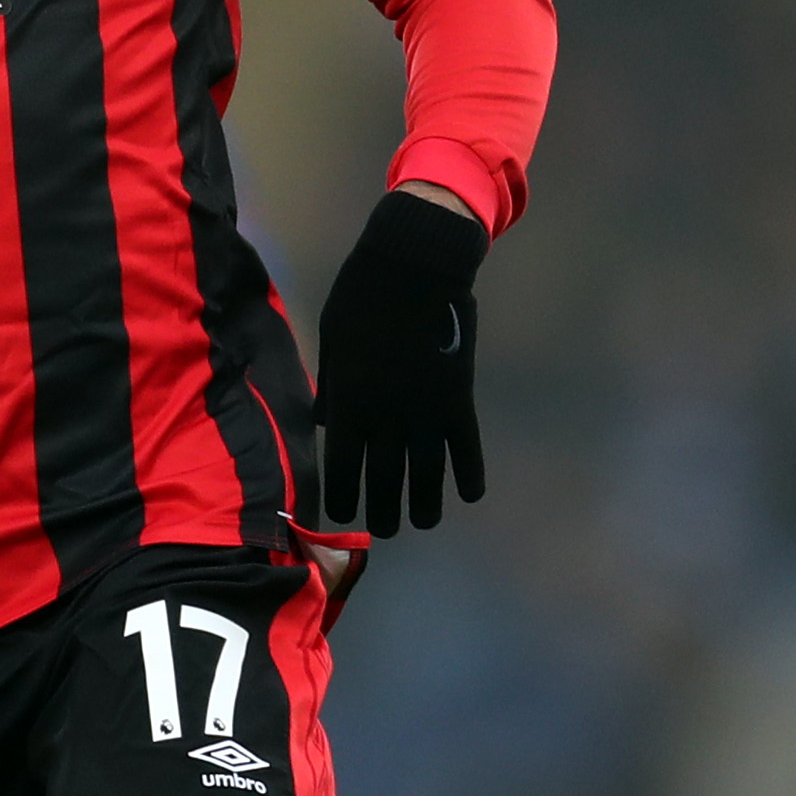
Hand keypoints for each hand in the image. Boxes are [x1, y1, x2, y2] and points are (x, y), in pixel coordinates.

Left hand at [310, 186, 488, 536]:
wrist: (413, 264)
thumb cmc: (362, 295)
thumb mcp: (332, 340)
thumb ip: (332, 387)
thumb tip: (326, 424)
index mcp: (350, 402)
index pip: (344, 467)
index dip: (343, 497)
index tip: (342, 516)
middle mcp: (387, 417)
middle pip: (385, 479)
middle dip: (383, 511)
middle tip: (384, 530)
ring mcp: (426, 411)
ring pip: (427, 473)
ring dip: (426, 504)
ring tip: (423, 521)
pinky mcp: (458, 398)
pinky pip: (466, 447)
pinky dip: (469, 473)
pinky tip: (468, 495)